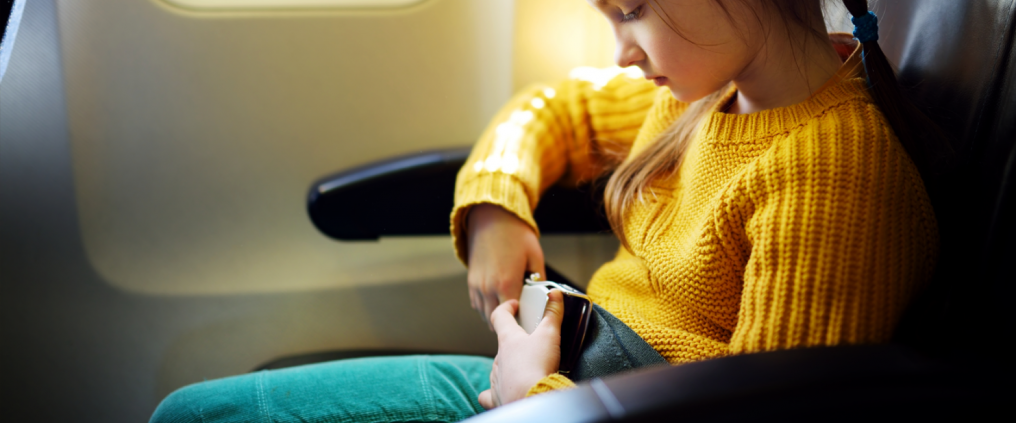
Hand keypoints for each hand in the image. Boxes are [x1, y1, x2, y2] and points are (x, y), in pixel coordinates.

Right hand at [466, 204, 545, 328]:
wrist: (491, 217)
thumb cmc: (513, 234)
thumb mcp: (534, 255)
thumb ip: (539, 279)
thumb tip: (543, 293)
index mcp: (506, 284)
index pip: (513, 317)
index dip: (523, 321)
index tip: (530, 319)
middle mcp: (489, 288)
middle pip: (497, 320)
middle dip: (510, 322)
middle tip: (521, 319)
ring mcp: (477, 286)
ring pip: (485, 314)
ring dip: (497, 317)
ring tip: (510, 312)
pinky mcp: (471, 282)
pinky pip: (477, 304)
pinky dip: (486, 307)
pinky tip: (497, 302)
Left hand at [477, 289, 563, 408]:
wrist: (531, 399)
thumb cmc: (537, 367)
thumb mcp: (549, 335)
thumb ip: (552, 314)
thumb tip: (555, 295)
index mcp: (508, 340)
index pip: (500, 316)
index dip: (507, 308)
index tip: (513, 305)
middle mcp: (499, 358)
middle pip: (503, 344)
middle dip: (515, 340)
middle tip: (531, 340)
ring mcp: (497, 377)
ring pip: (500, 366)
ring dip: (510, 364)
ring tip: (526, 366)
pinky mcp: (498, 396)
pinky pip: (492, 391)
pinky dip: (497, 389)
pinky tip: (504, 389)